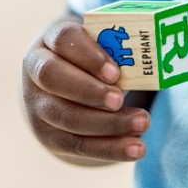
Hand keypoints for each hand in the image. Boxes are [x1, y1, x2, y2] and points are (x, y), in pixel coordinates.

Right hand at [21, 13, 149, 164]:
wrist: (58, 90)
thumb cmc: (89, 62)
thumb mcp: (96, 48)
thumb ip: (116, 52)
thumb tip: (153, 63)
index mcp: (48, 41)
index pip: (62, 39)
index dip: (88, 54)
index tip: (115, 71)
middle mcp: (35, 71)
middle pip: (53, 77)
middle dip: (89, 90)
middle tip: (121, 99)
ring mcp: (37, 106)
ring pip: (66, 117)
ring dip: (107, 124)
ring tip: (142, 123)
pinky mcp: (49, 135)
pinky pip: (78, 145)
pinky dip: (110, 148)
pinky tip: (136, 148)